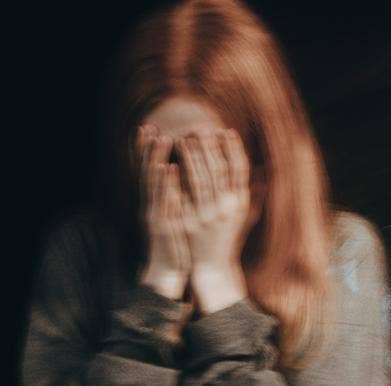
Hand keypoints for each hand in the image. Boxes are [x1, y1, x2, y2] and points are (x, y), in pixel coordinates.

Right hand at [137, 125, 190, 299]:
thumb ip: (172, 198)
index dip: (146, 151)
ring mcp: (156, 214)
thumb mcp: (172, 217)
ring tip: (161, 138)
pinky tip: (169, 167)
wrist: (167, 273)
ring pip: (154, 182)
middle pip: (147, 173)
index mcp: (154, 204)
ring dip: (156, 158)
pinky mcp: (163, 224)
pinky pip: (165, 199)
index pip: (149, 172)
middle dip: (147, 149)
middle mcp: (151, 206)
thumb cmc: (173, 244)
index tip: (148, 129)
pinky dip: (166, 182)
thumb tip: (176, 178)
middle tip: (148, 127)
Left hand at [177, 129, 252, 313]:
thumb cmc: (226, 238)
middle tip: (202, 128)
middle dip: (211, 147)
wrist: (212, 267)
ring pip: (201, 179)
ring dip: (193, 157)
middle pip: (219, 170)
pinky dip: (178, 179)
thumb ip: (247, 192)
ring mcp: (208, 215)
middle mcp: (227, 207)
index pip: (239, 170)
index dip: (234, 149)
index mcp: (240, 203)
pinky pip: (183, 196)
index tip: (227, 131)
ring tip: (185, 138)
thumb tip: (257, 170)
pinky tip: (171, 164)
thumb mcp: (241, 215)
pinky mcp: (190, 223)